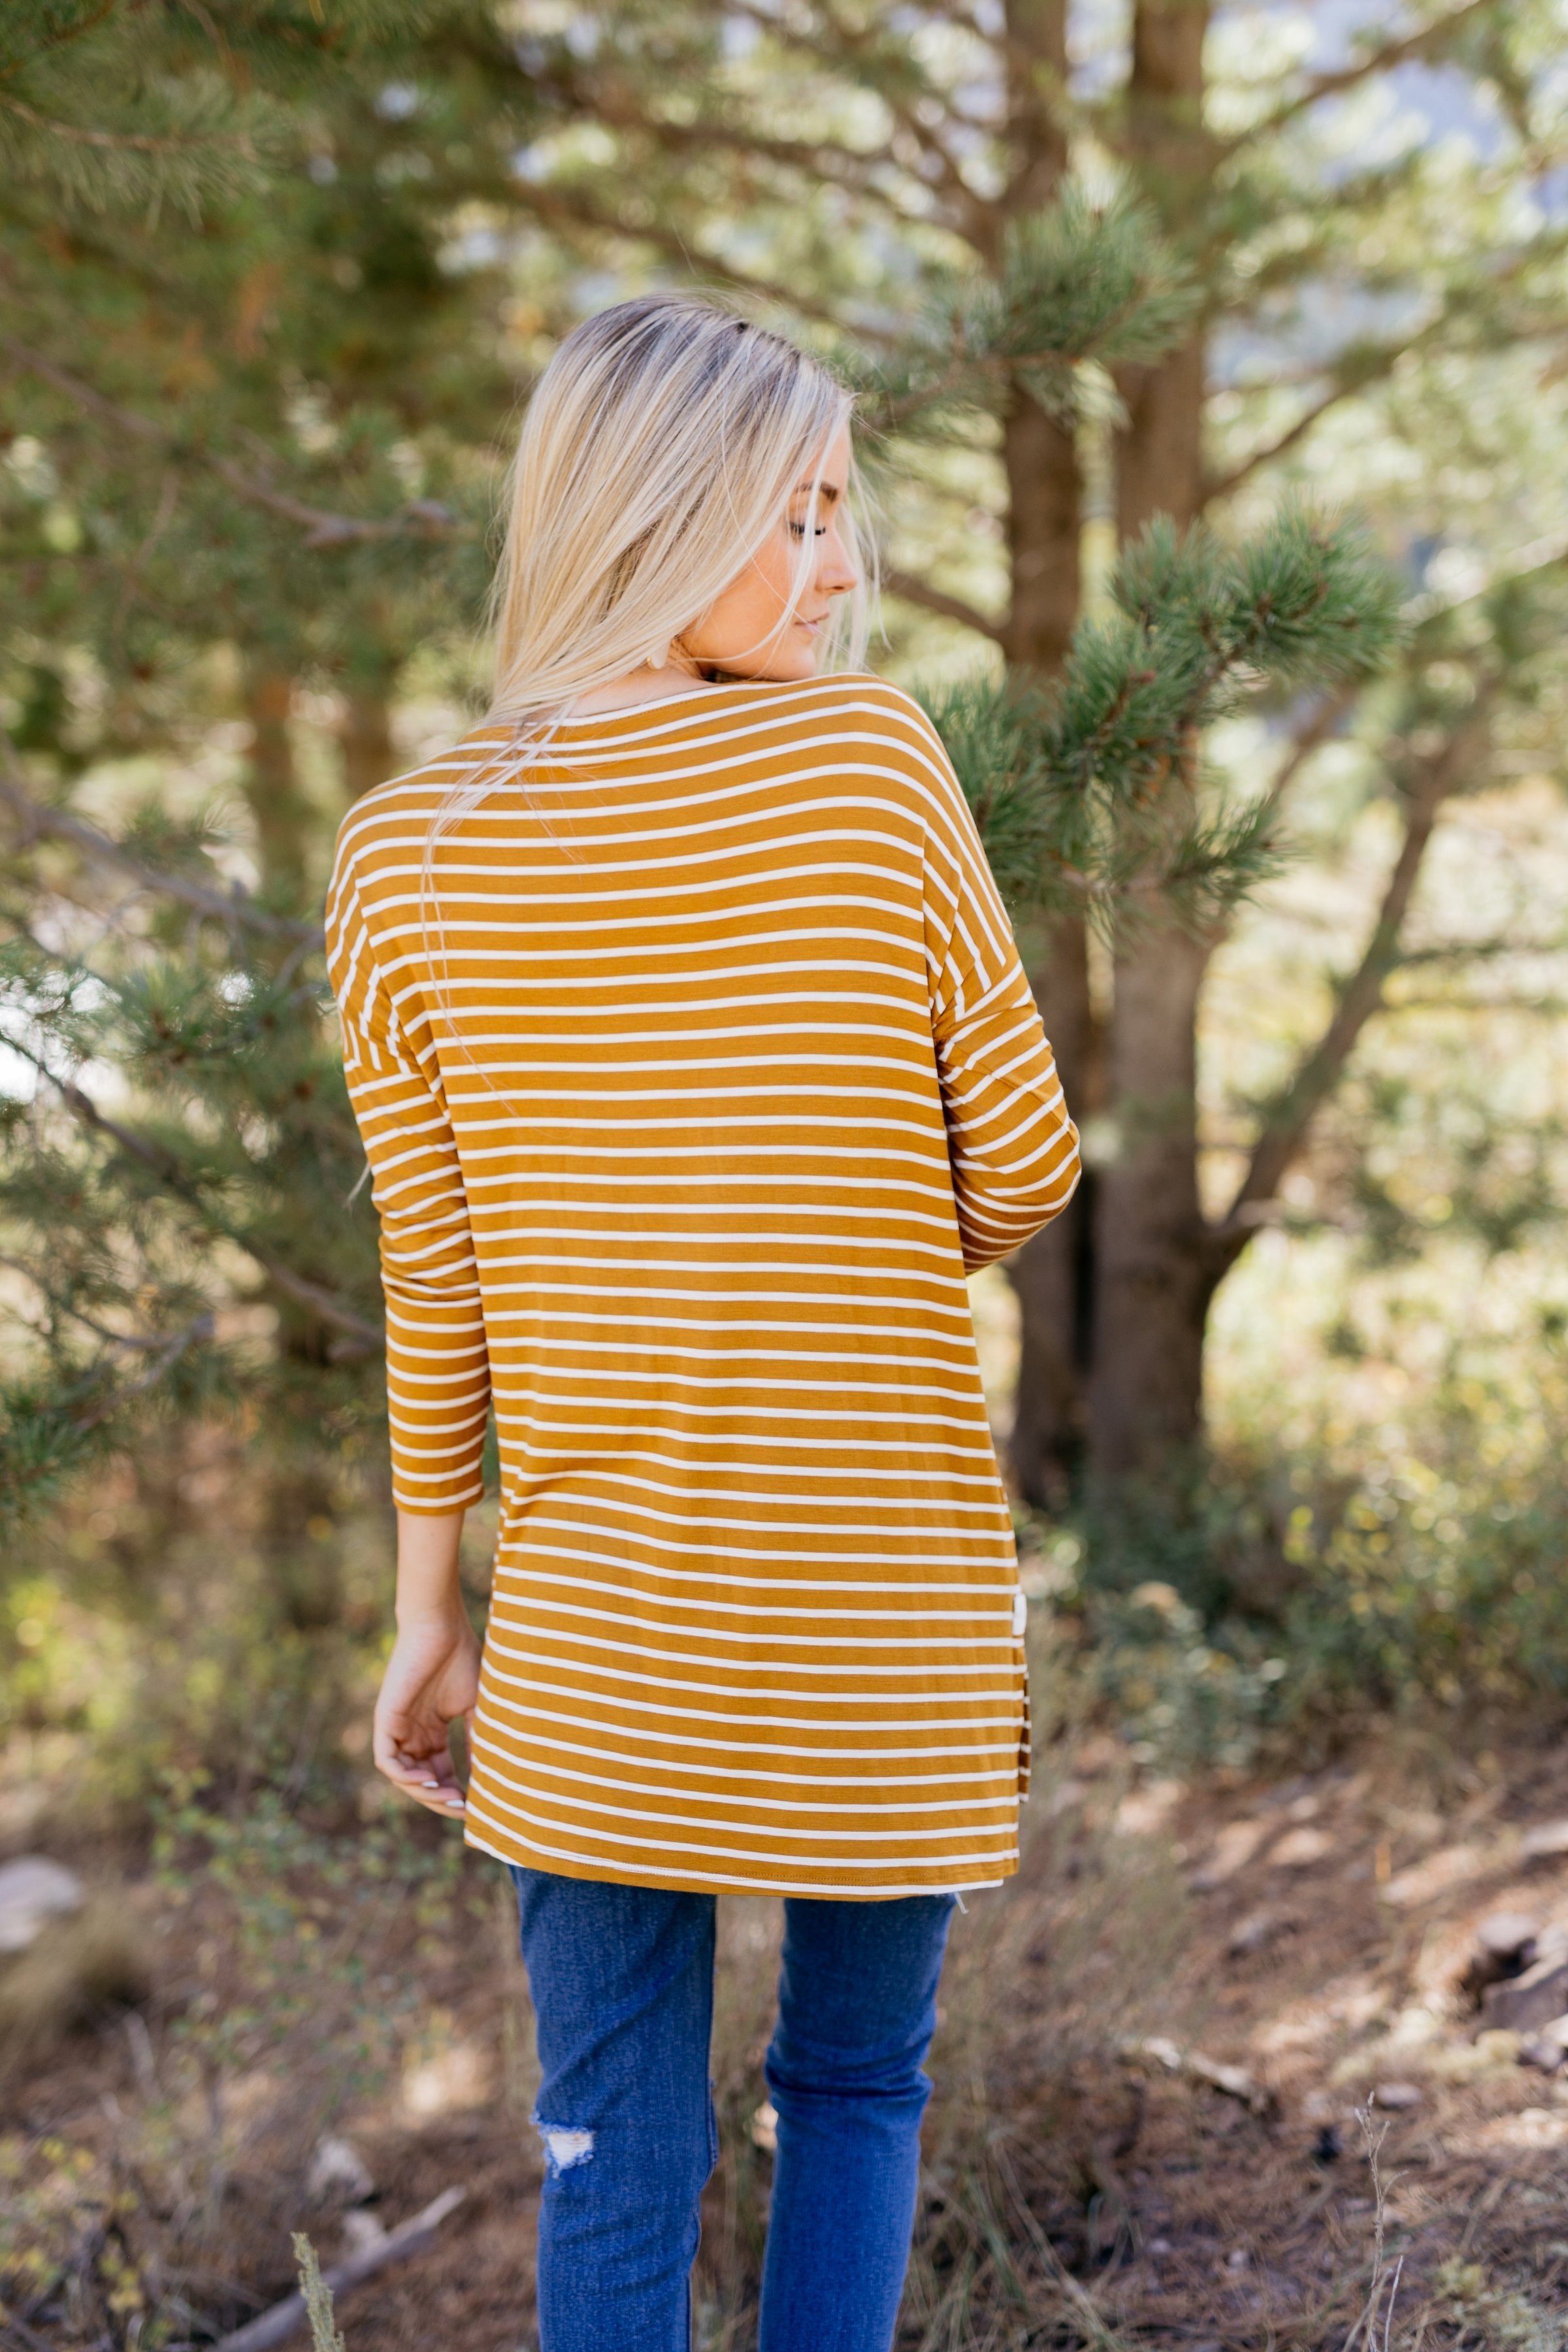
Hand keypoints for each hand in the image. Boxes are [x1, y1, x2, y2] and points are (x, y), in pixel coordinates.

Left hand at [373, 1610, 481, 1819]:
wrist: (441, 1627)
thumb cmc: (462, 1658)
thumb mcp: (477, 1708)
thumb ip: (479, 1740)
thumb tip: (492, 1777)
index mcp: (432, 1731)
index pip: (440, 1773)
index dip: (456, 1793)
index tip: (476, 1807)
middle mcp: (412, 1734)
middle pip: (422, 1781)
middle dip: (441, 1800)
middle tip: (463, 1809)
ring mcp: (397, 1728)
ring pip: (403, 1776)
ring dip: (425, 1793)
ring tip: (450, 1798)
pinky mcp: (385, 1720)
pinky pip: (387, 1761)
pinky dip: (405, 1777)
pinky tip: (428, 1780)